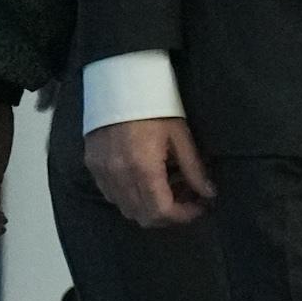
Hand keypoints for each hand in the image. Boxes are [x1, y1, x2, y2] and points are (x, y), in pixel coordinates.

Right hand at [85, 116, 214, 229]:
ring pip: (126, 209)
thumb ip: (194, 169)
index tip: (199, 207)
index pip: (161, 212)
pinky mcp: (92, 166)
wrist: (120, 83)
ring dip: (150, 207)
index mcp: (143, 168)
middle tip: (188, 198)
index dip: (183, 216)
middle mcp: (118, 176)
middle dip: (169, 215)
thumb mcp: (180, 135)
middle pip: (143, 217)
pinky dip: (131, 197)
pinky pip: (111, 195)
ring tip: (169, 188)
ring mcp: (102, 173)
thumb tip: (209, 194)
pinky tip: (146, 181)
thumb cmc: (155, 107)